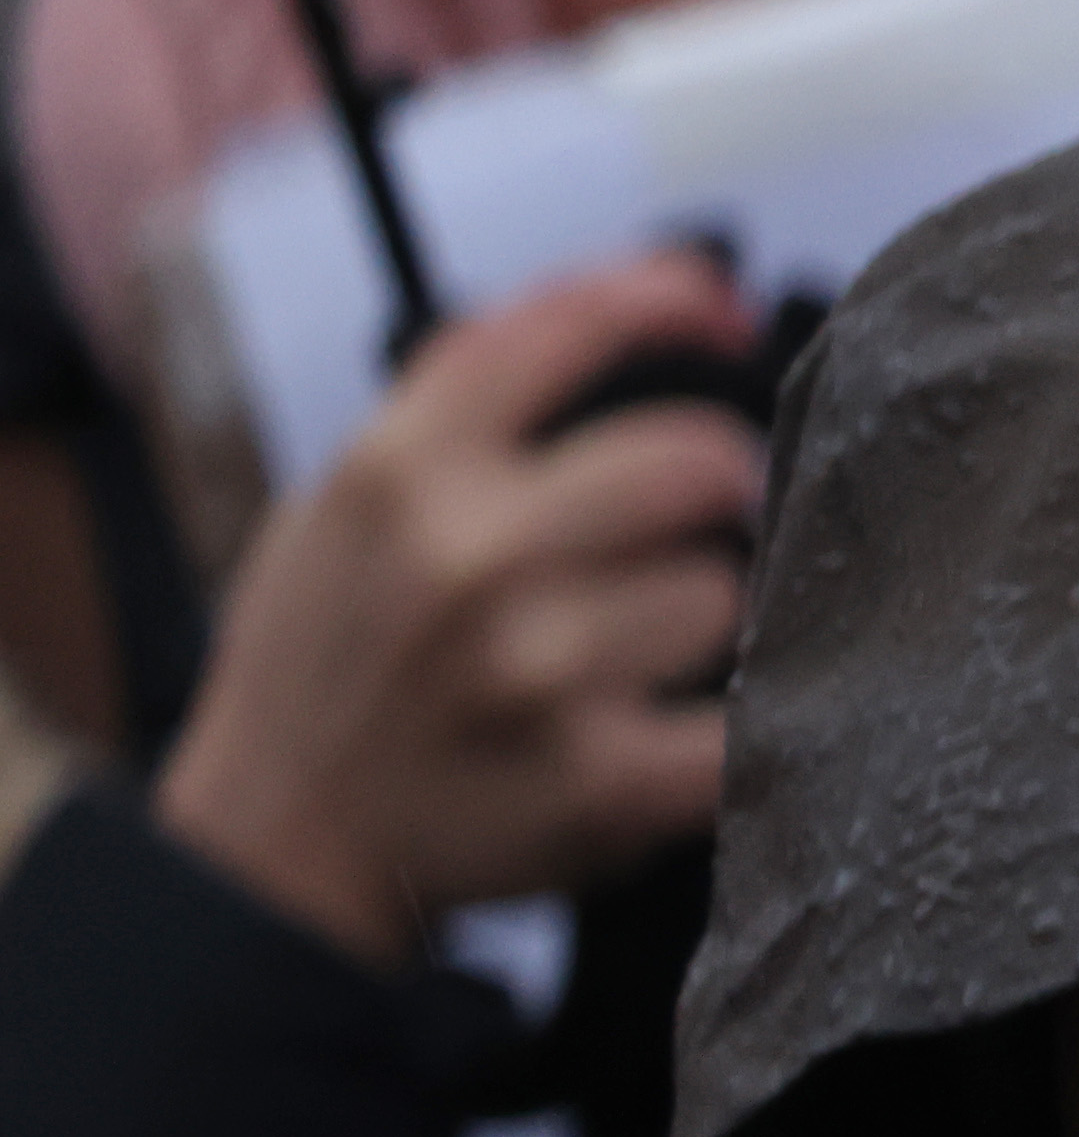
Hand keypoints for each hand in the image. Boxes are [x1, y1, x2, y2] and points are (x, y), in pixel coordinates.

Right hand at [148, 251, 753, 966]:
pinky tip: (685, 730)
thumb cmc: (327, 662)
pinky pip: (743, 726)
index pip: (557, 327)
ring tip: (629, 655)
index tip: (722, 308)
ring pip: (721, 593)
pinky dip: (737, 730)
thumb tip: (616, 314)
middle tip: (705, 515)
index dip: (663, 294)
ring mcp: (538, 670)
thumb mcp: (338, 508)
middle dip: (718, 482)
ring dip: (700, 620)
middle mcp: (468, 556)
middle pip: (692, 461)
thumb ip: (455, 417)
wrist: (277, 841)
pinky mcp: (602, 779)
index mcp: (397, 472)